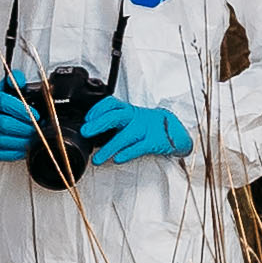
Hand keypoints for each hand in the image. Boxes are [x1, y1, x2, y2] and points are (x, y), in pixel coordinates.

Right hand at [0, 81, 39, 165]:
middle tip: (38, 129)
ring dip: (22, 141)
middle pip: (4, 124)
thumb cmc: (0, 104)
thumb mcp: (7, 88)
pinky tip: (24, 148)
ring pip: (2, 140)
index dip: (23, 110)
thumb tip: (21, 79)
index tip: (37, 115)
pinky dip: (14, 152)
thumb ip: (16, 80)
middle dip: (25, 128)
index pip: (5, 103)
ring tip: (33, 138)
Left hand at [74, 95, 192, 166]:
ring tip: (97, 159)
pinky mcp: (154, 142)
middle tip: (86, 132)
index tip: (87, 119)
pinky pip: (139, 148)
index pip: (112, 103)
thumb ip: (114, 123)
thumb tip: (90, 132)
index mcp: (129, 110)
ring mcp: (146, 129)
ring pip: (125, 136)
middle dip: (99, 124)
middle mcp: (136, 117)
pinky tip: (117, 159)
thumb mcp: (131, 119)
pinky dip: (127, 153)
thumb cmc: (148, 125)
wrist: (175, 130)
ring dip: (109, 148)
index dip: (98, 109)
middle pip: (116, 116)